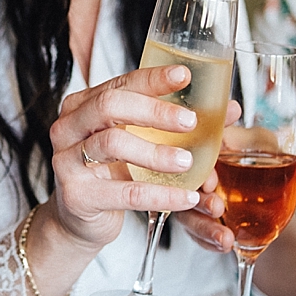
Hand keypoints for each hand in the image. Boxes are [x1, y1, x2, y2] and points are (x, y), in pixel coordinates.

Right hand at [49, 69, 230, 250]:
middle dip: (154, 111)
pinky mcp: (76, 196)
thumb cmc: (109, 173)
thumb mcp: (136, 142)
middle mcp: (68, 127)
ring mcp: (66, 161)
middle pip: (110, 106)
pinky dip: (160, 194)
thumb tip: (229, 110)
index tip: (184, 75)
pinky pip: (124, 192)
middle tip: (191, 122)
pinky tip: (185, 197)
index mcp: (82, 105)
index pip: (119, 83)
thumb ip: (171, 124)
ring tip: (188, 162)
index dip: (152, 78)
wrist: (79, 220)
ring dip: (157, 153)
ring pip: (113, 144)